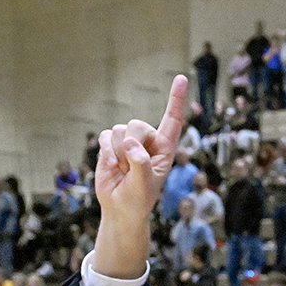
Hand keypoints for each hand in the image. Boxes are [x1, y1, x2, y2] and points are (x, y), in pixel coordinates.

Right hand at [94, 76, 187, 230]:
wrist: (120, 207)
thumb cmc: (139, 198)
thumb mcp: (145, 184)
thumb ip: (140, 163)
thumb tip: (130, 143)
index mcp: (165, 148)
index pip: (174, 120)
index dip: (177, 99)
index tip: (181, 77)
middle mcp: (148, 140)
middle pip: (137, 124)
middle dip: (130, 145)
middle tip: (131, 168)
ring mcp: (129, 141)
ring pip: (119, 130)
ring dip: (118, 154)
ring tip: (124, 170)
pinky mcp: (111, 144)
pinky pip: (105, 136)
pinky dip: (106, 152)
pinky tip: (113, 167)